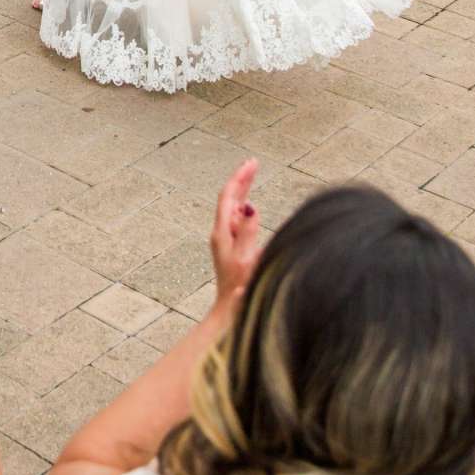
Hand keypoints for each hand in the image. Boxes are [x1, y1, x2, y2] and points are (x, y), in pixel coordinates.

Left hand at [207, 158, 262, 306]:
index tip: (252, 162)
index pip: (229, 197)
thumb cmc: (240, 289)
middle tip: (253, 162)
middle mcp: (221, 234)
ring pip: (232, 208)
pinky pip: (235, 219)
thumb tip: (251, 207)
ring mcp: (225, 241)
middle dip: (241, 179)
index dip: (240, 178)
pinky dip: (243, 205)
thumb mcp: (246, 260)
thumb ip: (248, 232)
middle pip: (229, 199)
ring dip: (242, 190)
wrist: (231, 311)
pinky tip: (249, 205)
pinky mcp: (231, 248)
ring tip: (251, 174)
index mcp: (223, 233)